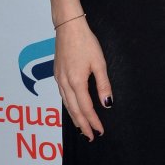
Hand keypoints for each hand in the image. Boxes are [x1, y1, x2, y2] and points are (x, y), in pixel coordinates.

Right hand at [54, 16, 112, 138]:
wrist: (68, 27)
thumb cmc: (85, 42)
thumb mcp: (99, 63)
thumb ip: (103, 85)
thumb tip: (107, 103)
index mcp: (76, 82)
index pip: (86, 108)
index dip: (93, 121)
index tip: (100, 131)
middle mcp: (65, 83)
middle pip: (74, 110)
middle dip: (83, 125)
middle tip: (90, 137)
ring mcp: (59, 79)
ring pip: (66, 104)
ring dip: (75, 118)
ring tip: (82, 128)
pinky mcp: (57, 74)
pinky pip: (63, 96)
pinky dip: (68, 106)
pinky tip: (73, 109)